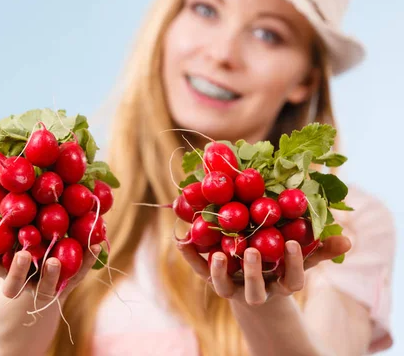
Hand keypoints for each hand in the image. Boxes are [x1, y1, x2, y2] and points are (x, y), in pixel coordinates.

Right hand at [0, 199, 100, 354]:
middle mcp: (19, 283)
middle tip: (21, 256)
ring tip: (54, 262)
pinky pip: (76, 277)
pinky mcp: (63, 291)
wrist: (18, 326)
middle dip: (17, 268)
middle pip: (15, 278)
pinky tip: (97, 244)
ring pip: (45, 286)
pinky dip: (87, 261)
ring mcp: (41, 289)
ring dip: (51, 275)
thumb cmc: (2, 267)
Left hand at [177, 235, 350, 305]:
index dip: (292, 264)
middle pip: (256, 289)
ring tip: (217, 252)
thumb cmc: (278, 266)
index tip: (291, 243)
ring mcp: (232, 287)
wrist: (251, 287)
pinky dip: (190, 256)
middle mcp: (255, 290)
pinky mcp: (212, 280)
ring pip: (224, 286)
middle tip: (252, 250)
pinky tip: (182, 239)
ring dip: (219, 271)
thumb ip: (317, 250)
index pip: (291, 280)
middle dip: (254, 272)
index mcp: (280, 285)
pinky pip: (199, 270)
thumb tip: (347, 240)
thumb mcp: (298, 259)